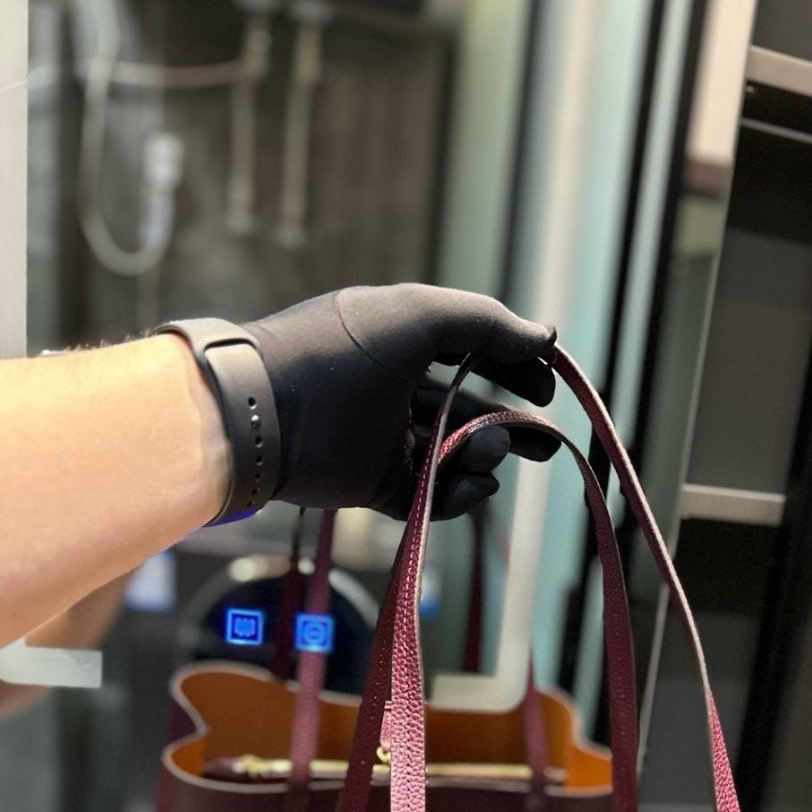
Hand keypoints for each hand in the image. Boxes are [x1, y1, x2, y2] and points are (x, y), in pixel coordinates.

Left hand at [244, 283, 558, 515]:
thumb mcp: (419, 316)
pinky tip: (474, 484)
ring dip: (484, 456)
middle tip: (546, 444)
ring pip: (453, 454)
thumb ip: (488, 322)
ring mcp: (384, 439)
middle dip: (510, 425)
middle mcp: (393, 389)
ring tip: (491, 455)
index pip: (470, 349)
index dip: (514, 363)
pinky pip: (431, 494)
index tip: (549, 385)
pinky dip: (459, 492)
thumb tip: (547, 338)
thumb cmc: (338, 352)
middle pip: (468, 408)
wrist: (263, 415)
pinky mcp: (374, 486)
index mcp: (399, 339)